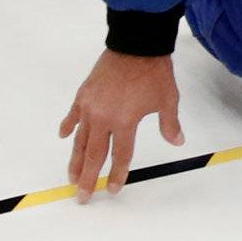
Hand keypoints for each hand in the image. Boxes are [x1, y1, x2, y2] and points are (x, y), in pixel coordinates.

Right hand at [58, 49, 183, 202]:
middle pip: (94, 155)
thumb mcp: (168, 99)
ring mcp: (90, 107)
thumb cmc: (154, 72)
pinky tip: (63, 137)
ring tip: (72, 176)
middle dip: (88, 178)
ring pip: (80, 140)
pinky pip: (73, 116)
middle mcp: (103, 118)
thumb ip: (170, 124)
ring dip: (75, 160)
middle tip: (82, 196)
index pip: (120, 156)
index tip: (112, 189)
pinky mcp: (83, 94)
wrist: (136, 44)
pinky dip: (68, 126)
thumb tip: (178, 141)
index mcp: (125, 122)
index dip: (117, 174)